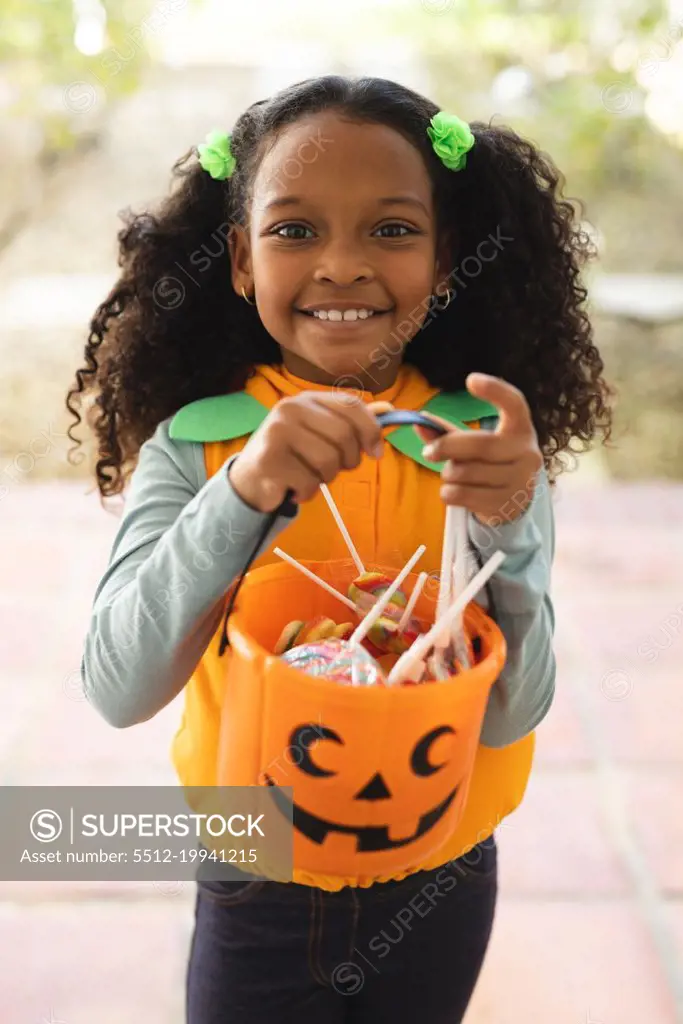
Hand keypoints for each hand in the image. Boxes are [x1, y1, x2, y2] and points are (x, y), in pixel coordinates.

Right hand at [228, 392, 386, 512]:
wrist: (250, 479)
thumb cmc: (294, 456)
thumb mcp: (323, 433)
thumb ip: (353, 422)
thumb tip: (390, 408)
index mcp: (307, 399)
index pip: (351, 405)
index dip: (371, 430)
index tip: (377, 452)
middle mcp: (290, 409)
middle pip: (343, 436)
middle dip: (348, 461)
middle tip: (335, 470)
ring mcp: (276, 433)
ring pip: (327, 461)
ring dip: (325, 478)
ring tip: (310, 476)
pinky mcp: (268, 460)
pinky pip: (309, 482)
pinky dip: (308, 492)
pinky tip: (295, 488)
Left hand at [414, 373, 542, 524]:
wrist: (515, 502)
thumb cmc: (491, 462)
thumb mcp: (477, 443)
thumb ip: (448, 432)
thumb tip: (420, 420)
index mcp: (521, 429)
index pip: (515, 403)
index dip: (495, 390)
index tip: (471, 380)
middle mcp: (527, 453)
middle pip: (479, 444)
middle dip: (446, 447)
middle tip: (429, 452)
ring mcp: (519, 481)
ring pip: (466, 472)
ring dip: (448, 474)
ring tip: (453, 474)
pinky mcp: (506, 504)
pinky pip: (462, 494)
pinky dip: (448, 493)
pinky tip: (454, 491)